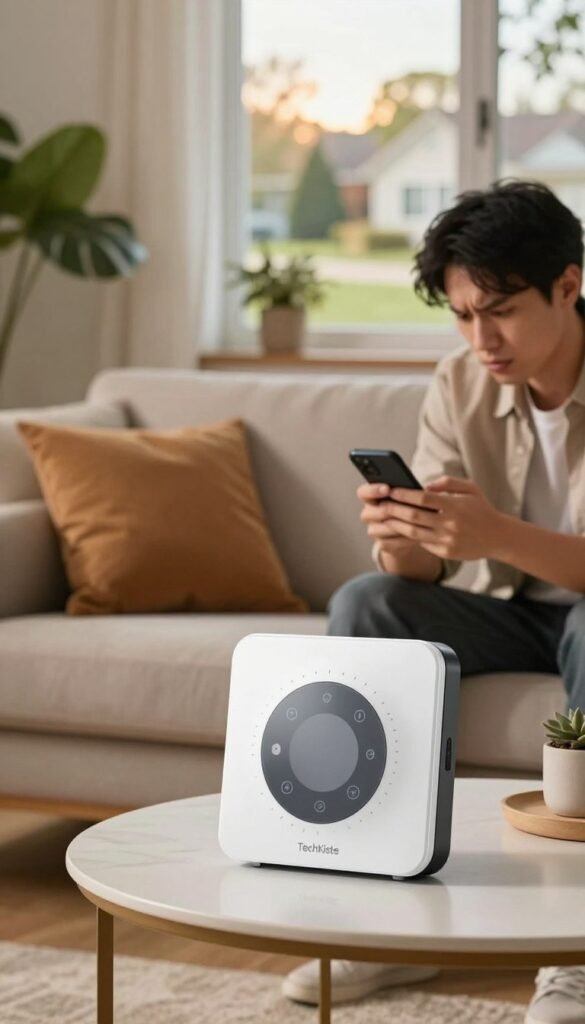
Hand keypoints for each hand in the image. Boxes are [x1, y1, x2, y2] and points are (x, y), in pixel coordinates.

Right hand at [357, 482, 420, 555]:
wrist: (412, 531)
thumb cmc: (408, 507)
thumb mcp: (408, 496)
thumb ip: (408, 490)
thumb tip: (422, 487)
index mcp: (371, 498)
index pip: (363, 493)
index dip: (373, 490)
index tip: (387, 488)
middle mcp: (368, 514)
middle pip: (371, 512)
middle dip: (389, 510)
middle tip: (404, 507)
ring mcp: (373, 530)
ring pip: (381, 529)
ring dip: (398, 526)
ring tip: (415, 523)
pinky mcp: (382, 544)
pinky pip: (389, 543)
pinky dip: (403, 539)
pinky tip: (415, 536)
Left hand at [383, 476, 505, 560]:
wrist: (498, 537)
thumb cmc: (481, 509)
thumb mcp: (470, 488)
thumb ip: (447, 482)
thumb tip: (424, 486)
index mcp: (455, 506)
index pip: (422, 499)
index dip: (404, 494)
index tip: (391, 490)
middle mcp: (450, 524)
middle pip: (413, 516)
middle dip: (394, 509)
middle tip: (381, 504)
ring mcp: (447, 540)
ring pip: (413, 532)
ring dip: (396, 525)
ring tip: (385, 518)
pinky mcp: (445, 552)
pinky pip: (422, 543)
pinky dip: (408, 536)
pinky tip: (399, 530)